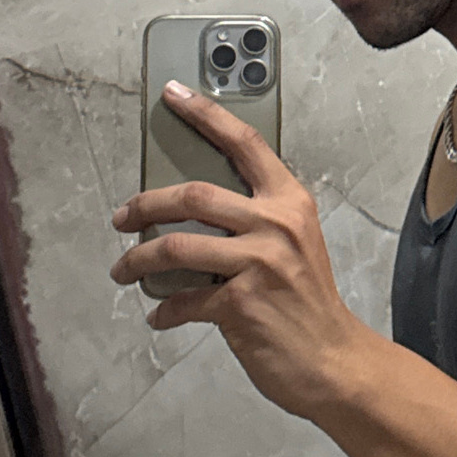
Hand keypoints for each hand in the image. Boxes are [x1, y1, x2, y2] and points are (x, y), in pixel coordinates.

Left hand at [110, 81, 373, 418]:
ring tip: (124, 269)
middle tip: (122, 216)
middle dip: (145, 203)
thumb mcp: (294, 243)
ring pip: (175, 245)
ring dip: (138, 259)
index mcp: (290, 201)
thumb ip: (256, 218)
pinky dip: (164, 309)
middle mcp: (276, 224)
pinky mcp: (240, 304)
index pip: (244, 143)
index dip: (205, 114)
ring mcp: (258, 263)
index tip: (173, 94)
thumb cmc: (308, 303)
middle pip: (193, 194)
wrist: (333, 361)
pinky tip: (159, 315)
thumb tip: (194, 208)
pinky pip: (183, 300)